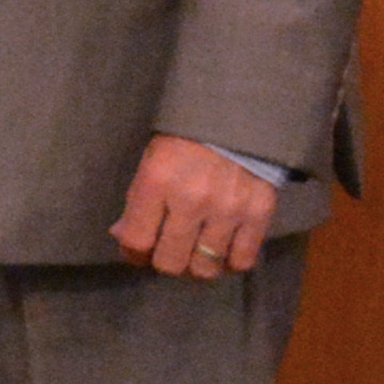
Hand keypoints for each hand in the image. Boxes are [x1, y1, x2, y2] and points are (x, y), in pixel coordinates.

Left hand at [115, 135, 284, 285]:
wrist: (239, 115)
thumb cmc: (186, 139)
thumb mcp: (152, 161)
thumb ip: (138, 201)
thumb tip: (124, 238)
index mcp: (157, 182)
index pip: (137, 241)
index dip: (134, 254)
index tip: (139, 252)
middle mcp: (191, 199)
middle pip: (171, 263)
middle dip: (166, 262)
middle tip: (171, 251)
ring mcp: (228, 209)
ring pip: (205, 269)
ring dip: (198, 265)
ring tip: (197, 252)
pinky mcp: (259, 214)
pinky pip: (242, 261)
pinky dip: (231, 261)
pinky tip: (224, 249)